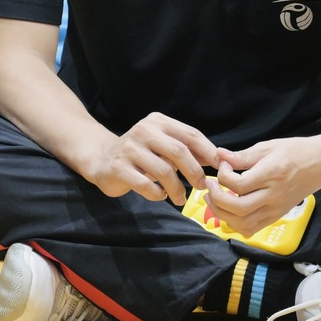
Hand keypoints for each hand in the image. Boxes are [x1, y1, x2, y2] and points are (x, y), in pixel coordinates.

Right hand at [77, 113, 217, 203]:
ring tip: (180, 199)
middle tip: (201, 186)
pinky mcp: (118, 167)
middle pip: (178, 152)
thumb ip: (187, 148)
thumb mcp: (163, 144)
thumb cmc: (141, 154)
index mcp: (158, 122)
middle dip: (194, 172)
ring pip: (163, 171)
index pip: (190, 134)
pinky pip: (146, 185)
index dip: (208, 152)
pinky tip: (160, 196)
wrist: (102, 158)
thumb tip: (218, 158)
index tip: (218, 168)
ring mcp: (129, 149)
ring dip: (177, 189)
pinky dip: (158, 194)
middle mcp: (143, 131)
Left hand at [205, 137, 320, 237]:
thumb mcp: (268, 147)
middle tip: (209, 185)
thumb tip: (219, 155)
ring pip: (243, 224)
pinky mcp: (276, 216)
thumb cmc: (295, 152)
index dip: (222, 176)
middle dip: (216, 198)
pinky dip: (235, 223)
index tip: (222, 165)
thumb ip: (242, 155)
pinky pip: (252, 228)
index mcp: (272, 175)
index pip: (239, 185)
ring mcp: (276, 209)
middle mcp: (274, 196)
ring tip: (213, 199)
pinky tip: (228, 210)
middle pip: (238, 208)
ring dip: (222, 214)